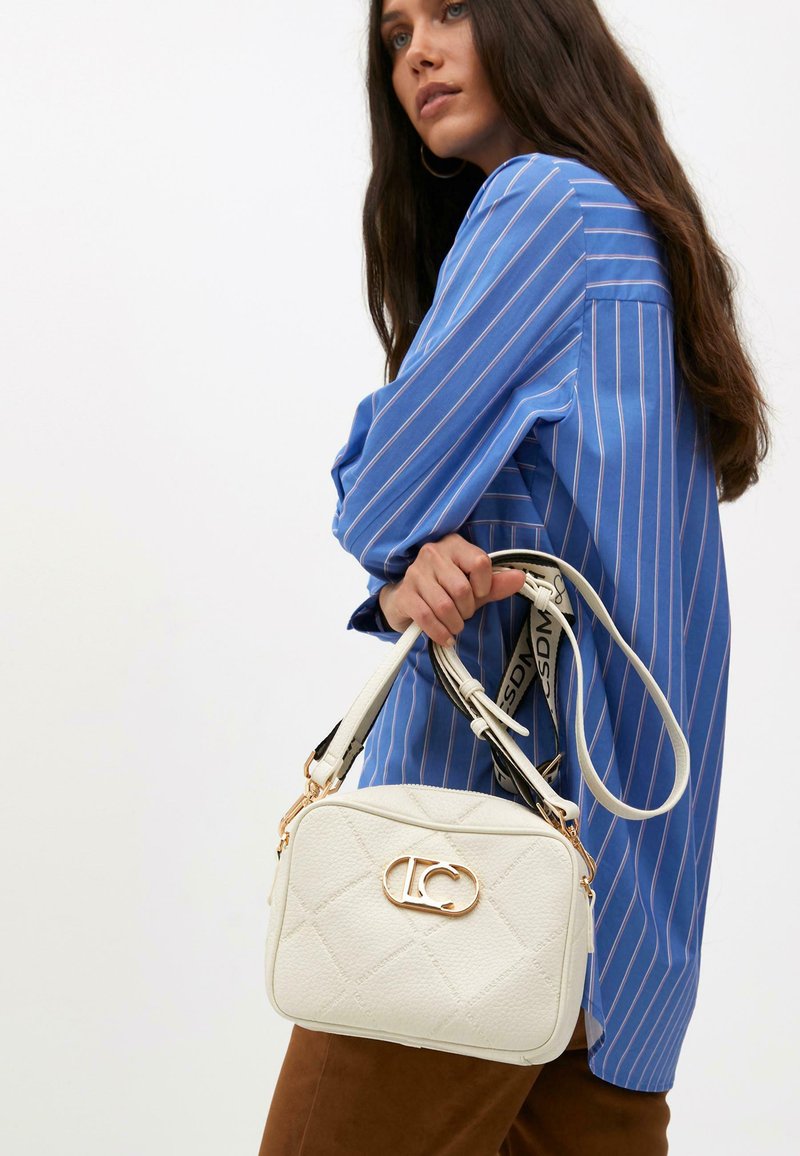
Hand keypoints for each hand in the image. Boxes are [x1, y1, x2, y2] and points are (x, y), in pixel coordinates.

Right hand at [377, 533, 526, 645]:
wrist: (407, 599)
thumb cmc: (445, 590)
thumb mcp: (474, 586)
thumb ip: (496, 583)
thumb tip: (521, 578)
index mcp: (454, 545)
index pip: (480, 563)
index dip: (485, 586)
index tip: (480, 595)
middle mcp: (433, 553)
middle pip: (462, 589)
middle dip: (468, 610)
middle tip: (464, 613)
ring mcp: (415, 573)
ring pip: (444, 606)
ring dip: (454, 623)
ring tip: (454, 625)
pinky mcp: (404, 594)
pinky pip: (427, 618)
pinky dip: (440, 633)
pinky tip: (445, 637)